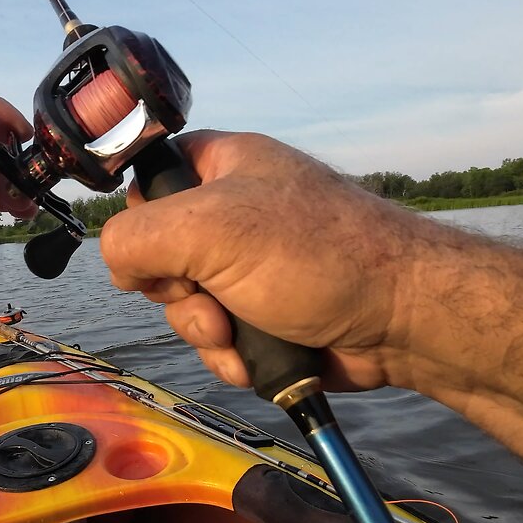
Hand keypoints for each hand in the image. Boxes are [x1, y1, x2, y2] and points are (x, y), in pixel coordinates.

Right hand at [100, 131, 439, 392]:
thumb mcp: (210, 229)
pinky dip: (229, 354)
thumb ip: (138, 237)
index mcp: (221, 165)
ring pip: (185, 305)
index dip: (142, 218)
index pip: (148, 178)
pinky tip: (255, 358)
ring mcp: (248, 266)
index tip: (159, 247)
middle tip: (208, 299)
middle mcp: (232, 212)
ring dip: (203, 332)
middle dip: (177, 293)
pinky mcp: (264, 313)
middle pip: (158, 255)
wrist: (402, 318)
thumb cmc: (318, 255)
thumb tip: (120, 266)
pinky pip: (216, 337)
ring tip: (238, 336)